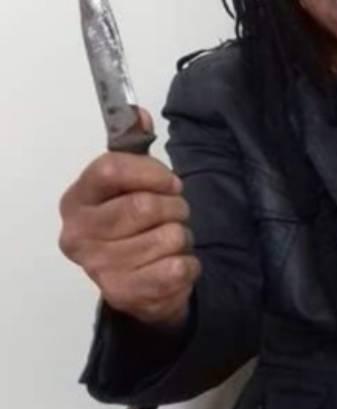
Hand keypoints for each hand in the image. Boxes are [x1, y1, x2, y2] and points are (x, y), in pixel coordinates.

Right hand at [58, 109, 200, 329]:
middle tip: (175, 214)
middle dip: (175, 207)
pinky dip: (188, 263)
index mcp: (77, 200)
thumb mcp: (133, 181)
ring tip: (171, 241)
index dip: (151, 172)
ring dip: (182, 236)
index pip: (110, 169)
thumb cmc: (135, 223)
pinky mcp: (125, 294)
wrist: (138, 283)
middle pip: (143, 205)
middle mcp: (78, 234)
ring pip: (168, 236)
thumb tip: (137, 114)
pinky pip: (178, 267)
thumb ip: (135, 145)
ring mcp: (99, 267)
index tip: (171, 183)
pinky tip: (175, 264)